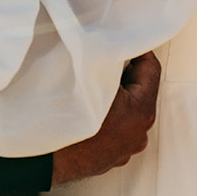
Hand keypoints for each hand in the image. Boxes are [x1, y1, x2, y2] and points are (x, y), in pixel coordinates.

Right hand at [50, 51, 160, 183]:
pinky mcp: (112, 157)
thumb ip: (113, 59)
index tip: (124, 38)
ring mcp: (126, 148)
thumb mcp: (94, 77)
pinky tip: (90, 106)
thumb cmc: (70, 114)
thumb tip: (120, 42)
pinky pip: (117, 126)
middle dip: (125, 72)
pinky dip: (109, 113)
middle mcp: (139, 132)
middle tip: (107, 56)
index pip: (151, 69)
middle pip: (140, 89)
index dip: (139, 49)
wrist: (45, 156)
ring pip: (128, 109)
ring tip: (96, 81)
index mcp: (141, 111)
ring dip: (117, 94)